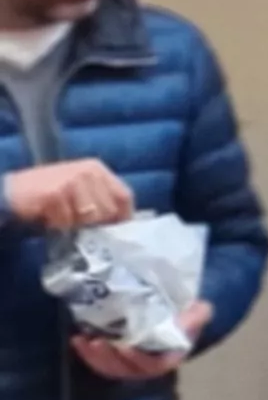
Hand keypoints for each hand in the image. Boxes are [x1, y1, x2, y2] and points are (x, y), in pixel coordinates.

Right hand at [6, 159, 131, 230]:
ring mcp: (72, 181)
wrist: (10, 192)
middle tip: (76, 222)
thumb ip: (99, 199)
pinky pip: (67, 222)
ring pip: (90, 217)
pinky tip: (48, 216)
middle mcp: (88, 171)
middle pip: (109, 210)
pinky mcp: (55, 194)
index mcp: (97, 169)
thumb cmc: (47, 194)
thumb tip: (122, 222)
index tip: (116, 230)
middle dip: (95, 223)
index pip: (125, 196)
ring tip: (61, 217)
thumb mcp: (79, 190)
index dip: (123, 216)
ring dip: (75, 224)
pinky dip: (57, 225)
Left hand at [71, 303, 206, 381]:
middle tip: (97, 342)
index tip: (126, 348)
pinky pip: (100, 361)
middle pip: (126, 370)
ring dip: (94, 357)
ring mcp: (129, 363)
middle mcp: (147, 365)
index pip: (154, 365)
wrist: (175, 317)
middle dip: (109, 359)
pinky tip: (77, 339)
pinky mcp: (114, 357)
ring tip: (82, 341)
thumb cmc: (185, 317)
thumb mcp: (197, 313)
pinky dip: (87, 353)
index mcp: (169, 358)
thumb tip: (198, 312)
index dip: (139, 360)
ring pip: (110, 368)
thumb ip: (198, 315)